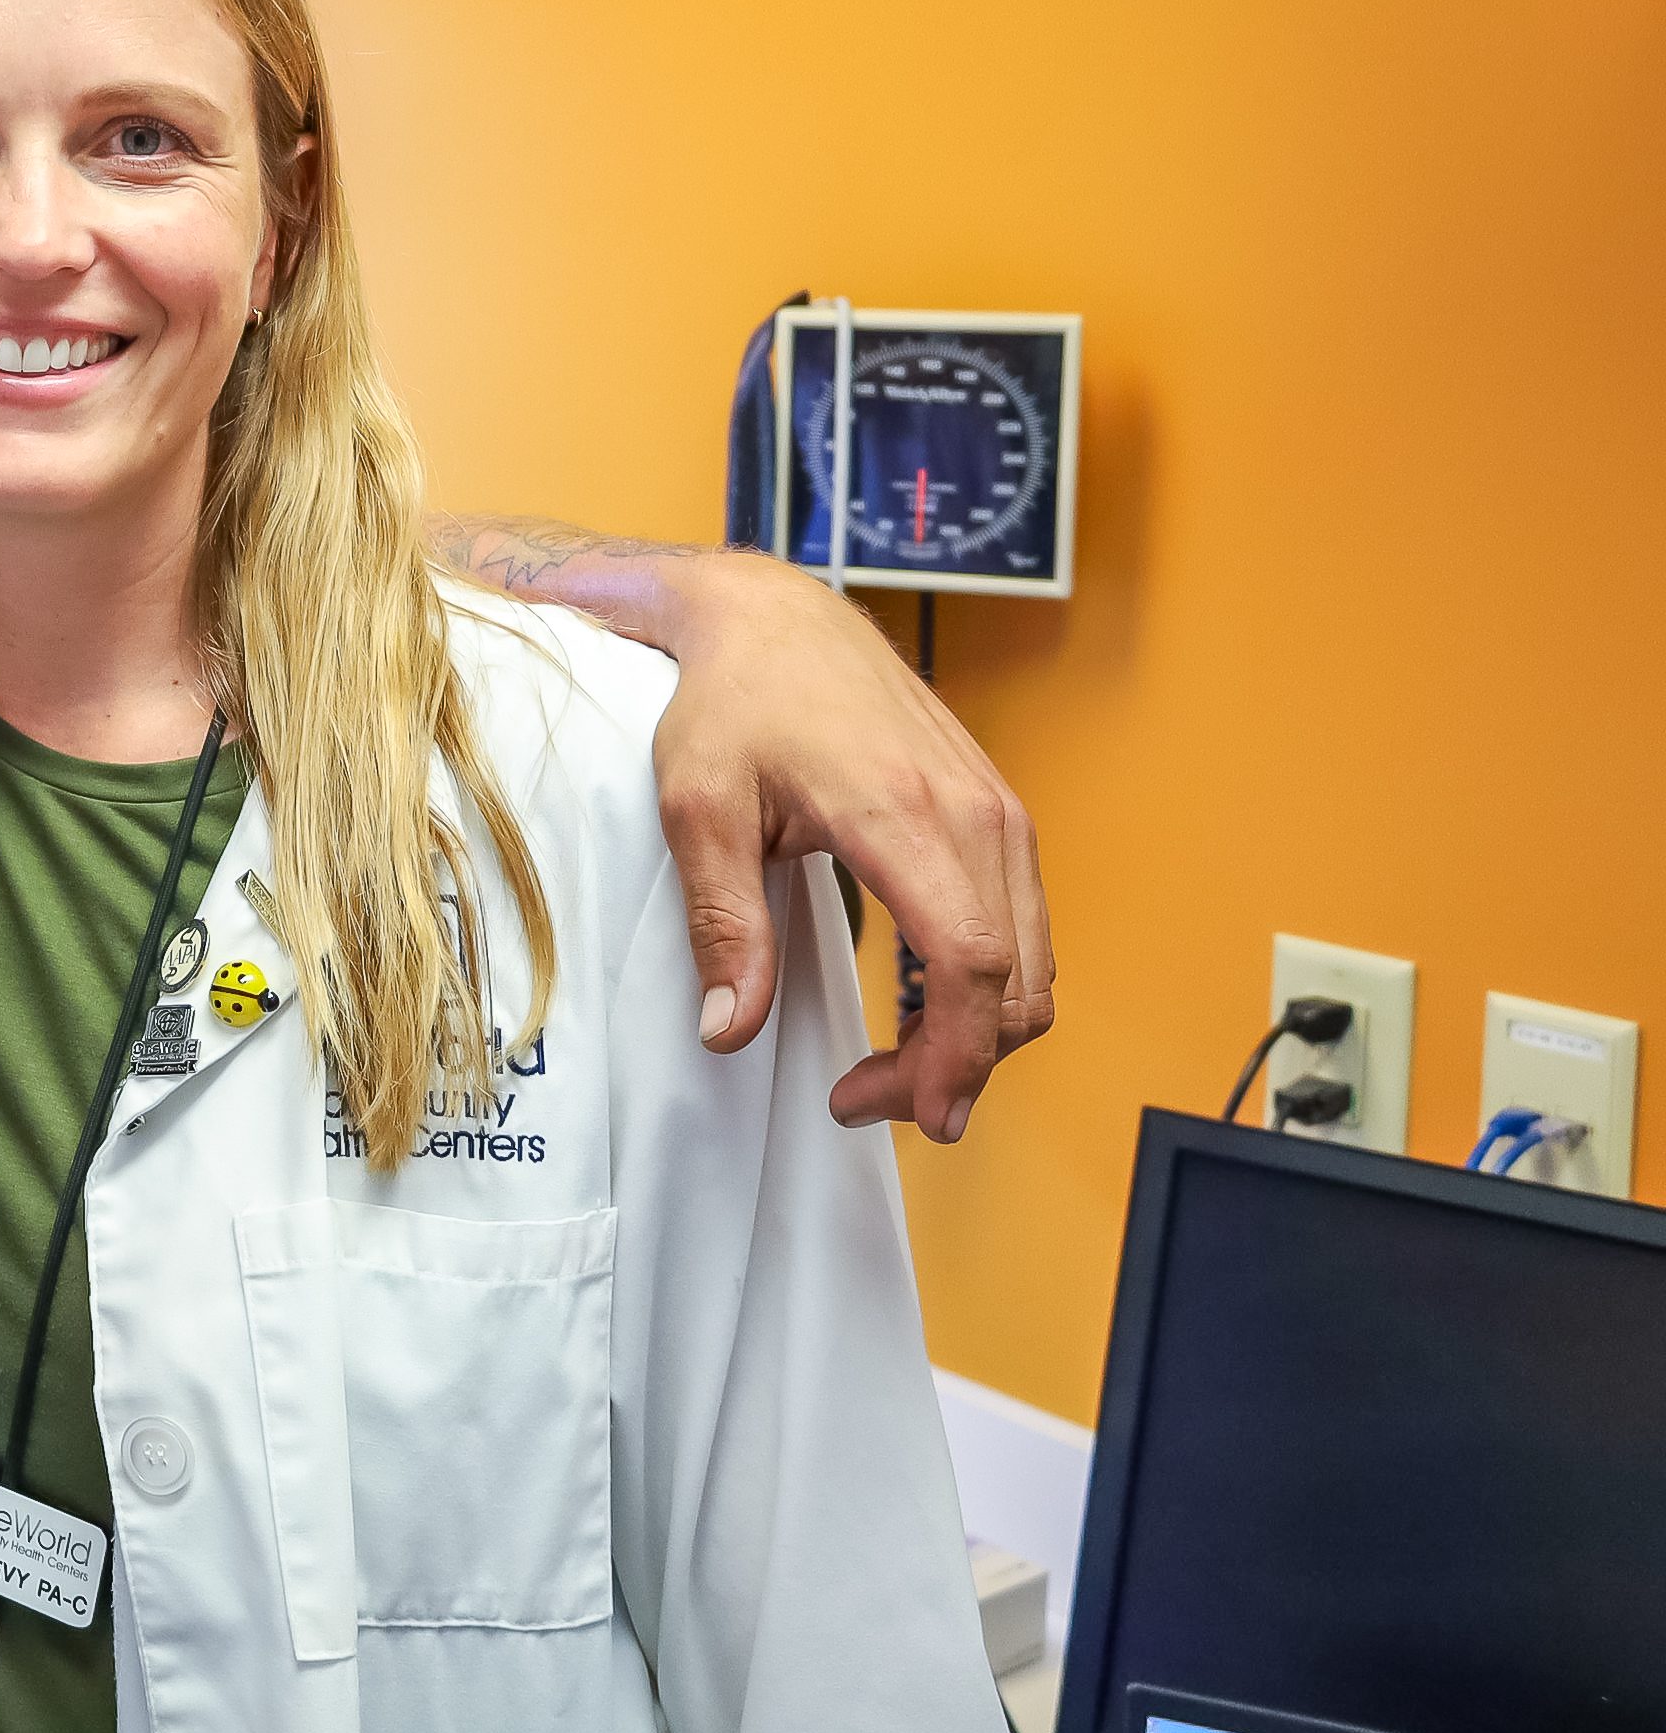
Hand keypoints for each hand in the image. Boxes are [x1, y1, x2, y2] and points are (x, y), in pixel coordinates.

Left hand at [647, 552, 1052, 1139]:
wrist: (776, 620)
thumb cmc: (733, 703)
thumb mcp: (698, 809)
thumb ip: (722, 922)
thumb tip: (729, 1029)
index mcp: (903, 814)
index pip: (969, 964)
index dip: (953, 1055)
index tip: (913, 1113)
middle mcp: (976, 814)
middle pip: (1015, 982)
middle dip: (958, 1065)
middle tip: (870, 1101)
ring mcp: (999, 810)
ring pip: (1033, 963)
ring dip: (979, 1033)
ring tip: (893, 1070)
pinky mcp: (1000, 812)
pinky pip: (1025, 926)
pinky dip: (990, 985)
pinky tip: (923, 1008)